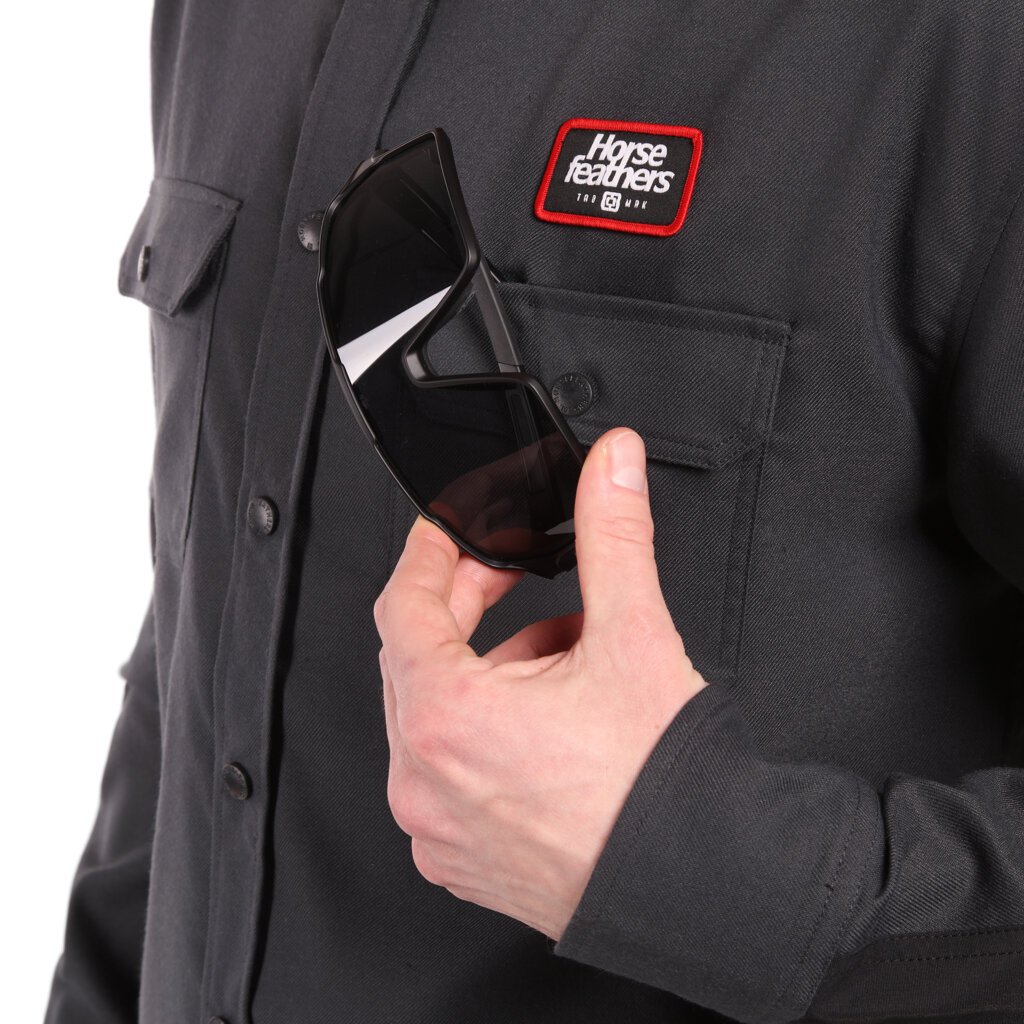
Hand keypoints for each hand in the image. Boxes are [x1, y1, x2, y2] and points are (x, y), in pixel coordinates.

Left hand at [375, 427, 706, 939]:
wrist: (706, 885)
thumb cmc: (661, 785)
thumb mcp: (633, 635)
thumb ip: (613, 533)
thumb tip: (613, 465)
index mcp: (446, 719)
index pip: (403, 604)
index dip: (430, 553)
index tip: (449, 533)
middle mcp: (424, 781)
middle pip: (418, 659)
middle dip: (469, 607)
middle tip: (514, 580)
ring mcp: (438, 828)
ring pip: (439, 714)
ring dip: (491, 672)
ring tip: (564, 663)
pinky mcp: (462, 858)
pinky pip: (452, 770)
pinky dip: (490, 732)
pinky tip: (551, 724)